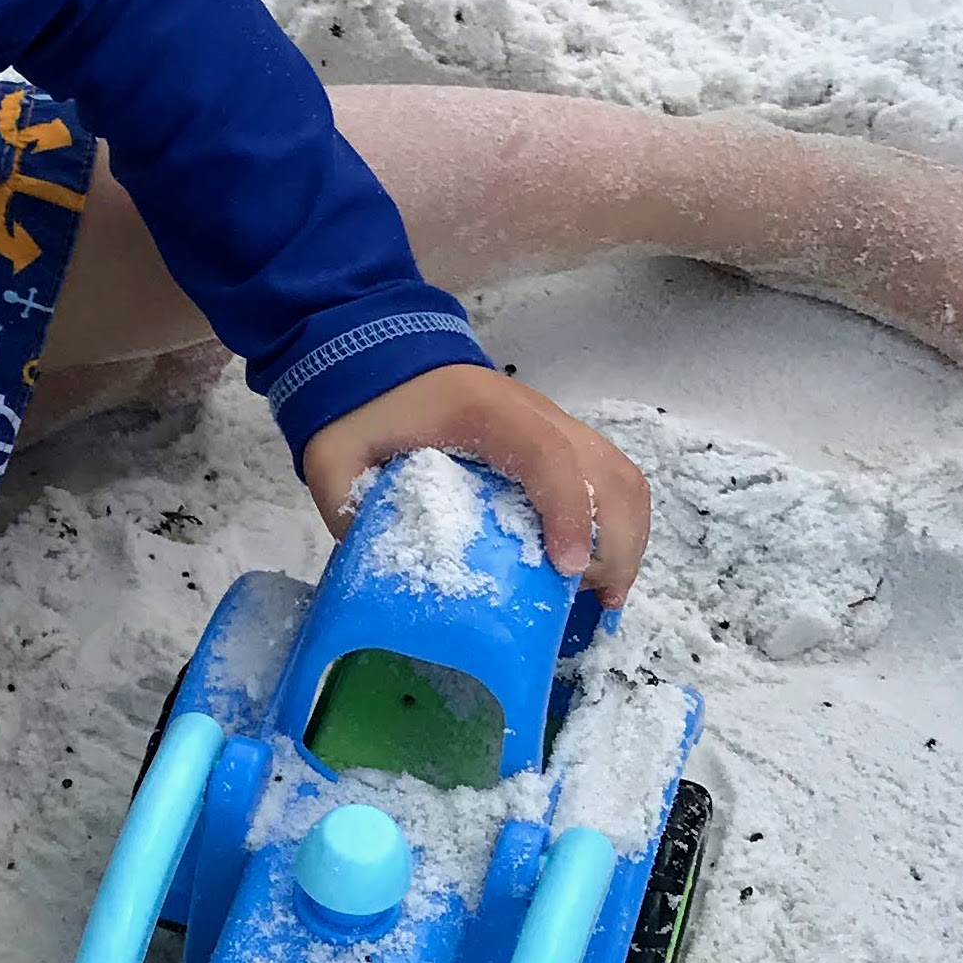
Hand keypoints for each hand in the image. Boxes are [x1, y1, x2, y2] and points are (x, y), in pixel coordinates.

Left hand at [300, 362, 651, 603]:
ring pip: (620, 475)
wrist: (379, 358)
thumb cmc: (363, 408)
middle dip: (615, 543)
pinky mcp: (557, 439)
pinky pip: (609, 478)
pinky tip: (597, 569)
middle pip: (606, 471)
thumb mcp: (336, 458)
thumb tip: (387, 577)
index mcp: (481, 413)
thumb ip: (352, 512)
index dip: (568, 511)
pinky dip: (618, 524)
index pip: (548, 454)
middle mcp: (535, 413)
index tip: (567, 569)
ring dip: (626, 538)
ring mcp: (554, 423)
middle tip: (596, 604)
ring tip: (605, 596)